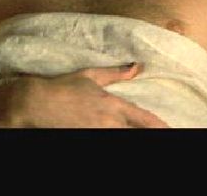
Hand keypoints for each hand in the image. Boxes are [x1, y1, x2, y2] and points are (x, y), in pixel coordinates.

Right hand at [13, 64, 167, 127]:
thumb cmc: (62, 87)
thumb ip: (115, 73)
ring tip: (128, 131)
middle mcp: (110, 122)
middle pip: (136, 133)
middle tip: (157, 133)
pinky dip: (111, 137)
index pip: (145, 119)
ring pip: (122, 137)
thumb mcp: (89, 76)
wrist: (36, 102)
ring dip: (128, 134)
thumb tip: (137, 66)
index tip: (170, 129)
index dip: (160, 126)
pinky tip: (112, 134)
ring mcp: (98, 132)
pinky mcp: (87, 138)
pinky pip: (106, 140)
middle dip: (147, 133)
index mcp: (113, 105)